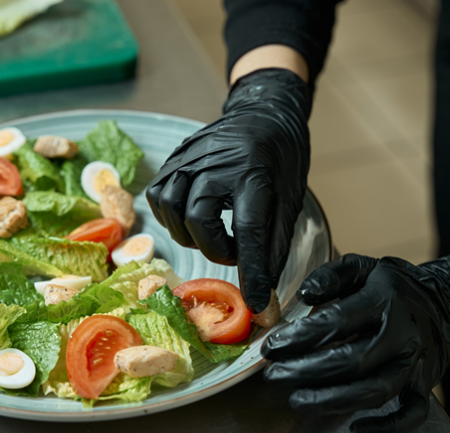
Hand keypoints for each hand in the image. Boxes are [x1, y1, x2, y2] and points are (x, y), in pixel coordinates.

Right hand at [146, 68, 311, 312]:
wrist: (264, 113)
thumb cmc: (282, 159)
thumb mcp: (290, 200)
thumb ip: (274, 243)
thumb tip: (265, 288)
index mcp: (254, 174)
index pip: (249, 231)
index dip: (252, 271)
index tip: (258, 302)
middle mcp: (216, 163)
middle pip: (198, 220)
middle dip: (217, 248)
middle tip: (235, 248)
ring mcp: (189, 157)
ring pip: (171, 209)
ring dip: (190, 234)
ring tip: (211, 233)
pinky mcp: (174, 158)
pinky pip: (158, 196)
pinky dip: (171, 216)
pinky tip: (191, 218)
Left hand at [261, 243, 449, 432]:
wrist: (446, 301)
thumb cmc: (394, 286)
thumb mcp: (363, 266)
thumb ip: (331, 275)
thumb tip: (304, 294)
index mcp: (384, 301)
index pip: (337, 322)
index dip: (300, 337)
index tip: (273, 347)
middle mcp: (402, 335)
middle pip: (352, 361)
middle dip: (307, 371)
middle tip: (275, 375)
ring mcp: (415, 363)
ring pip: (376, 391)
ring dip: (333, 401)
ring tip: (297, 400)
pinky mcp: (425, 385)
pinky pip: (411, 415)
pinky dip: (386, 428)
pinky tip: (355, 428)